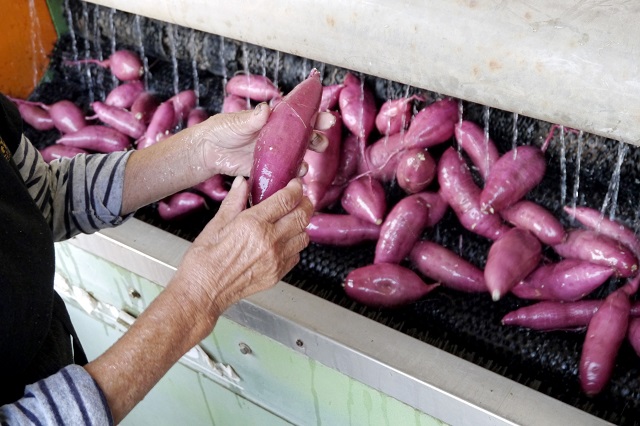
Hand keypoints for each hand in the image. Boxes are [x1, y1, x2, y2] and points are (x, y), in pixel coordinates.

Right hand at [167, 176, 312, 337]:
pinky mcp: (277, 274)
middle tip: (300, 198)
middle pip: (302, 216)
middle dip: (305, 203)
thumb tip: (242, 184)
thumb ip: (234, 202)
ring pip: (304, 236)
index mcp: (253, 224)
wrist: (203, 293)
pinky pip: (296, 255)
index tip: (294, 184)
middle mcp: (269, 241)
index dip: (295, 188)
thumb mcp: (215, 225)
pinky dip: (294, 245)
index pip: (287, 200)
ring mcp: (276, 259)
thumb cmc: (204, 262)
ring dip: (301, 225)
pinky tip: (283, 241)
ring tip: (291, 220)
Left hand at [194, 103, 336, 176]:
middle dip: (317, 138)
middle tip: (323, 142)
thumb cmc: (221, 130)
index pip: (298, 115)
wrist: (208, 152)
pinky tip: (295, 176)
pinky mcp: (269, 169)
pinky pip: (285, 172)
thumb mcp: (236, 122)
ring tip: (307, 163)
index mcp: (273, 120)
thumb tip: (266, 110)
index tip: (327, 116)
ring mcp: (275, 154)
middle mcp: (277, 136)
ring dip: (307, 158)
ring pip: (298, 155)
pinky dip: (293, 174)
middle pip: (304, 136)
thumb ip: (252, 118)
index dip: (314, 115)